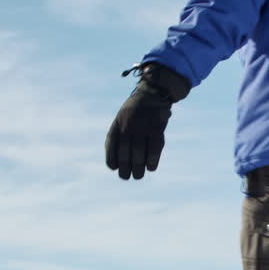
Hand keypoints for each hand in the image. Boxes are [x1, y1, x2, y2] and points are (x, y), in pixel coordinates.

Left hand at [105, 63, 190, 179]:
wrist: (152, 93)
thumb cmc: (135, 111)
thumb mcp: (121, 119)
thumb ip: (117, 137)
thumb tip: (113, 164)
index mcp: (117, 124)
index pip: (111, 145)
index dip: (111, 159)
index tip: (115, 168)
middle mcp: (128, 126)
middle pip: (125, 153)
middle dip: (125, 169)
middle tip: (127, 176)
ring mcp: (143, 128)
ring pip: (139, 154)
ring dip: (138, 168)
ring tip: (138, 176)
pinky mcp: (157, 129)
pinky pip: (154, 149)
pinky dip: (152, 161)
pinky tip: (151, 168)